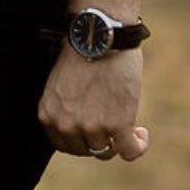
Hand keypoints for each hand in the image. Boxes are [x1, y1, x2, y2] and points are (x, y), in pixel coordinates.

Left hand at [38, 47, 149, 161]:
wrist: (100, 36)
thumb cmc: (83, 52)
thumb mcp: (61, 84)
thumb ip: (64, 106)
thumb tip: (79, 119)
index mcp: (48, 114)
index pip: (63, 143)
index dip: (79, 140)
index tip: (92, 132)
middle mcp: (66, 125)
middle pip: (84, 150)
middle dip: (98, 141)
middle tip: (111, 128)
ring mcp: (91, 127)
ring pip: (106, 152)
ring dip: (118, 142)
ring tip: (128, 128)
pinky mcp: (117, 126)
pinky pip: (130, 152)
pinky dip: (138, 146)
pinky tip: (141, 134)